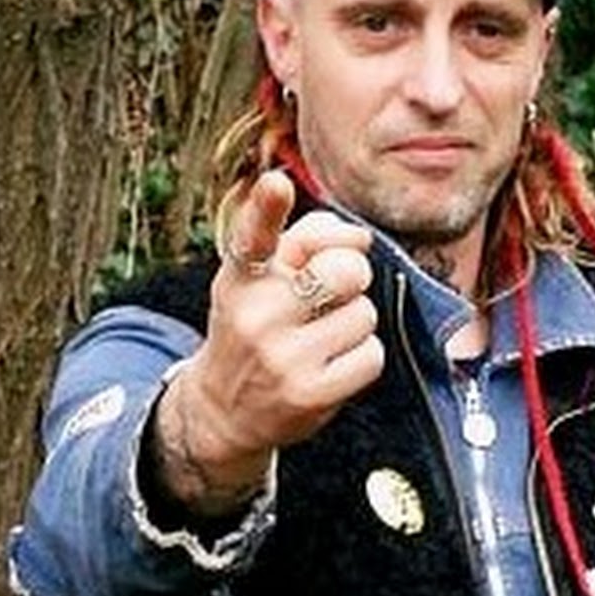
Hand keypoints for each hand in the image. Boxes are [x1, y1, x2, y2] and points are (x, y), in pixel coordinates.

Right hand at [154, 170, 383, 515]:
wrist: (222, 411)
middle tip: (333, 292)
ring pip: (364, 314)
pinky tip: (332, 364)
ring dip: (355, 321)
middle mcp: (256, 315)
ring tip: (322, 336)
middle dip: (353, 276)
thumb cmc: (254, 326)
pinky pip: (372, 356)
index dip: (267, 208)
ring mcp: (283, 358)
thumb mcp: (257, 280)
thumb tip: (360, 237)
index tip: (277, 184)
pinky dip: (362, 358)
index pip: (255, 236)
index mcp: (242, 277)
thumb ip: (303, 241)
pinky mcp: (310, 395)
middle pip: (346, 271)